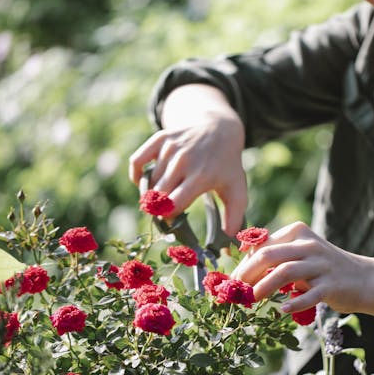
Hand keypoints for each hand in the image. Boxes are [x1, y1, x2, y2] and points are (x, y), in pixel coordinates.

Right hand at [128, 85, 247, 234]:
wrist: (219, 129)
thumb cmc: (227, 166)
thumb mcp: (236, 190)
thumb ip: (234, 219)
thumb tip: (227, 245)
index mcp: (202, 176)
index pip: (173, 205)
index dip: (168, 218)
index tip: (173, 221)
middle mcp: (184, 161)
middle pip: (157, 196)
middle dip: (158, 209)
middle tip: (165, 212)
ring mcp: (171, 148)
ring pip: (148, 182)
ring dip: (150, 194)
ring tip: (161, 198)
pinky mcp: (160, 139)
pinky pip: (137, 162)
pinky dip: (137, 175)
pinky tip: (146, 182)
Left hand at [233, 221, 373, 336]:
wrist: (364, 279)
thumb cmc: (324, 269)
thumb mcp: (301, 255)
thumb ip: (276, 257)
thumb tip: (241, 270)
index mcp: (299, 233)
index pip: (263, 245)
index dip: (244, 264)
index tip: (232, 281)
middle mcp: (310, 245)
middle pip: (270, 255)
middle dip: (247, 274)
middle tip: (235, 291)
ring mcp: (322, 264)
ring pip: (286, 272)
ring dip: (265, 287)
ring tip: (252, 300)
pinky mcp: (332, 285)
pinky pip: (310, 294)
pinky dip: (294, 303)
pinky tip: (283, 311)